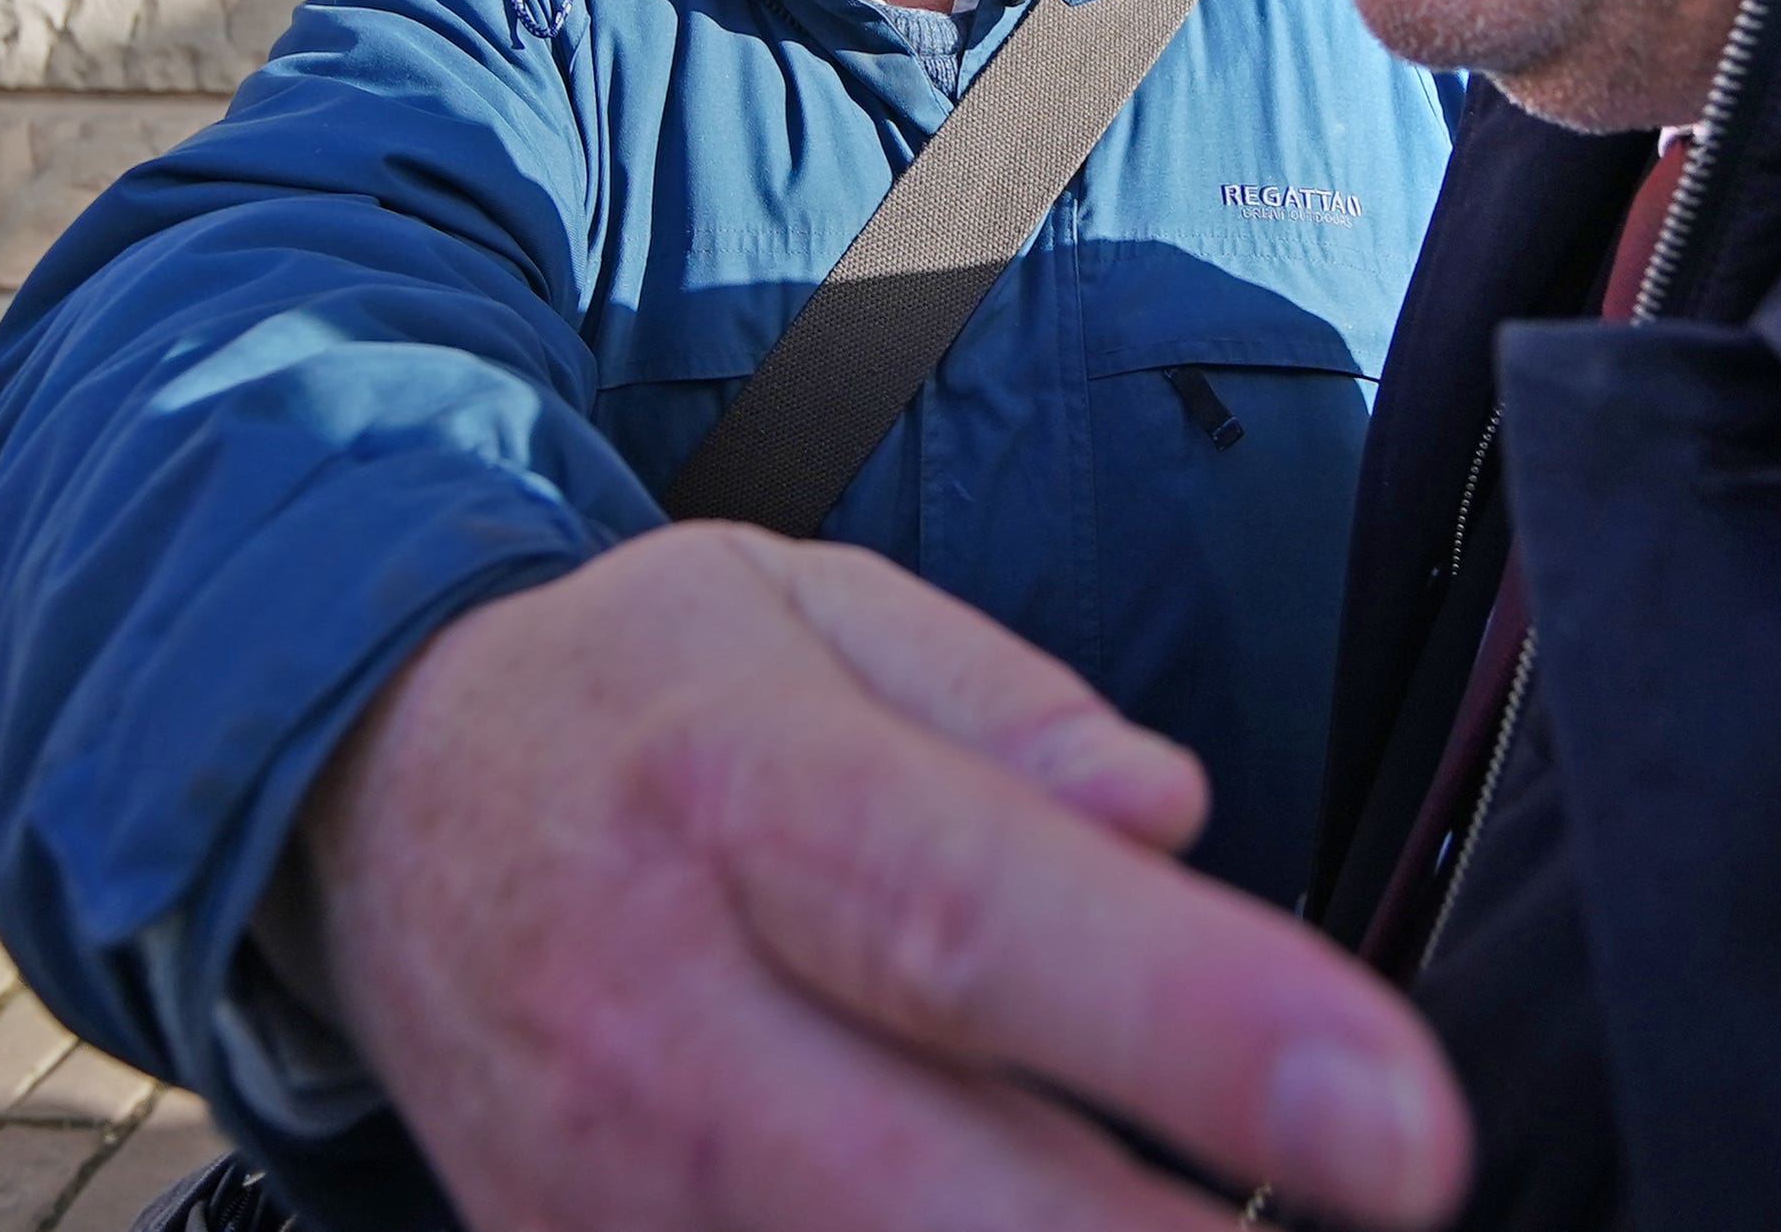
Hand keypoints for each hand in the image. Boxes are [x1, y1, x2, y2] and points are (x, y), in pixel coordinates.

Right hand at [304, 522, 1468, 1229]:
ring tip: (1234, 1218)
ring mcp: (603, 1197)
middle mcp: (656, 1021)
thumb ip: (1009, 712)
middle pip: (936, 1195)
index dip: (1203, 1037)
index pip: (983, 927)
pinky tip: (1092, 1227)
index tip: (1404, 1126)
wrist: (376, 805)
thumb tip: (1164, 811)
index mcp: (739, 797)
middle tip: (1391, 1218)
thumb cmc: (653, 699)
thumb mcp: (818, 611)